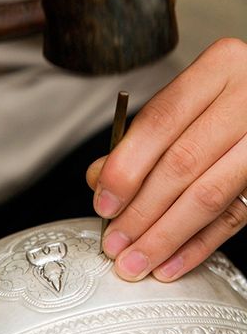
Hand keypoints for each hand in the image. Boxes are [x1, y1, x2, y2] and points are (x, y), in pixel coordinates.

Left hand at [87, 38, 246, 281]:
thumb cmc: (220, 101)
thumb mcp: (184, 101)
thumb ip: (141, 137)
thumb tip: (100, 179)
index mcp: (219, 69)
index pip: (161, 120)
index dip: (127, 166)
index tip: (104, 203)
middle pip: (182, 163)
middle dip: (142, 211)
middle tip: (114, 242)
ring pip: (208, 196)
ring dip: (165, 236)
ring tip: (135, 261)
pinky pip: (234, 218)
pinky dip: (198, 245)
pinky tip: (171, 264)